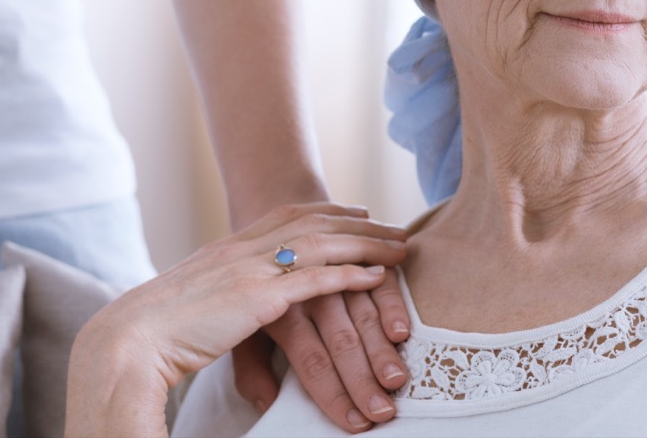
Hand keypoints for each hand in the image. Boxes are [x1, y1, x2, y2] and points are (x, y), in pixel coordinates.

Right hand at [64, 203, 406, 437]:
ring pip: (322, 245)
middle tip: (395, 226)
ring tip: (401, 248)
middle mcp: (243, 249)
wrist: (129, 339)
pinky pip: (314, 280)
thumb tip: (230, 306)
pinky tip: (376, 277)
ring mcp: (251, 270)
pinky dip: (348, 275)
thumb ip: (219, 296)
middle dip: (360, 223)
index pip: (286, 215)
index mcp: (228, 248)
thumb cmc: (152, 331)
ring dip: (366, 245)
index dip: (327, 211)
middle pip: (314, 223)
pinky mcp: (257, 299)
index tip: (357, 210)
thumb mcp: (192, 302)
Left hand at [232, 271, 410, 431]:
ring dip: (382, 348)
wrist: (255, 228)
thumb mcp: (244, 329)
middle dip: (363, 378)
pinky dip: (392, 304)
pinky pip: (379, 281)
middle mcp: (310, 292)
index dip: (333, 392)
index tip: (355, 423)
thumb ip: (252, 369)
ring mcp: (336, 273)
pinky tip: (402, 331)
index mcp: (281, 312)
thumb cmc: (254, 292)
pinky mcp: (356, 256)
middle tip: (383, 410)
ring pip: (363, 313)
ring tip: (398, 378)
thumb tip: (266, 403)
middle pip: (341, 340)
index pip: (311, 359)